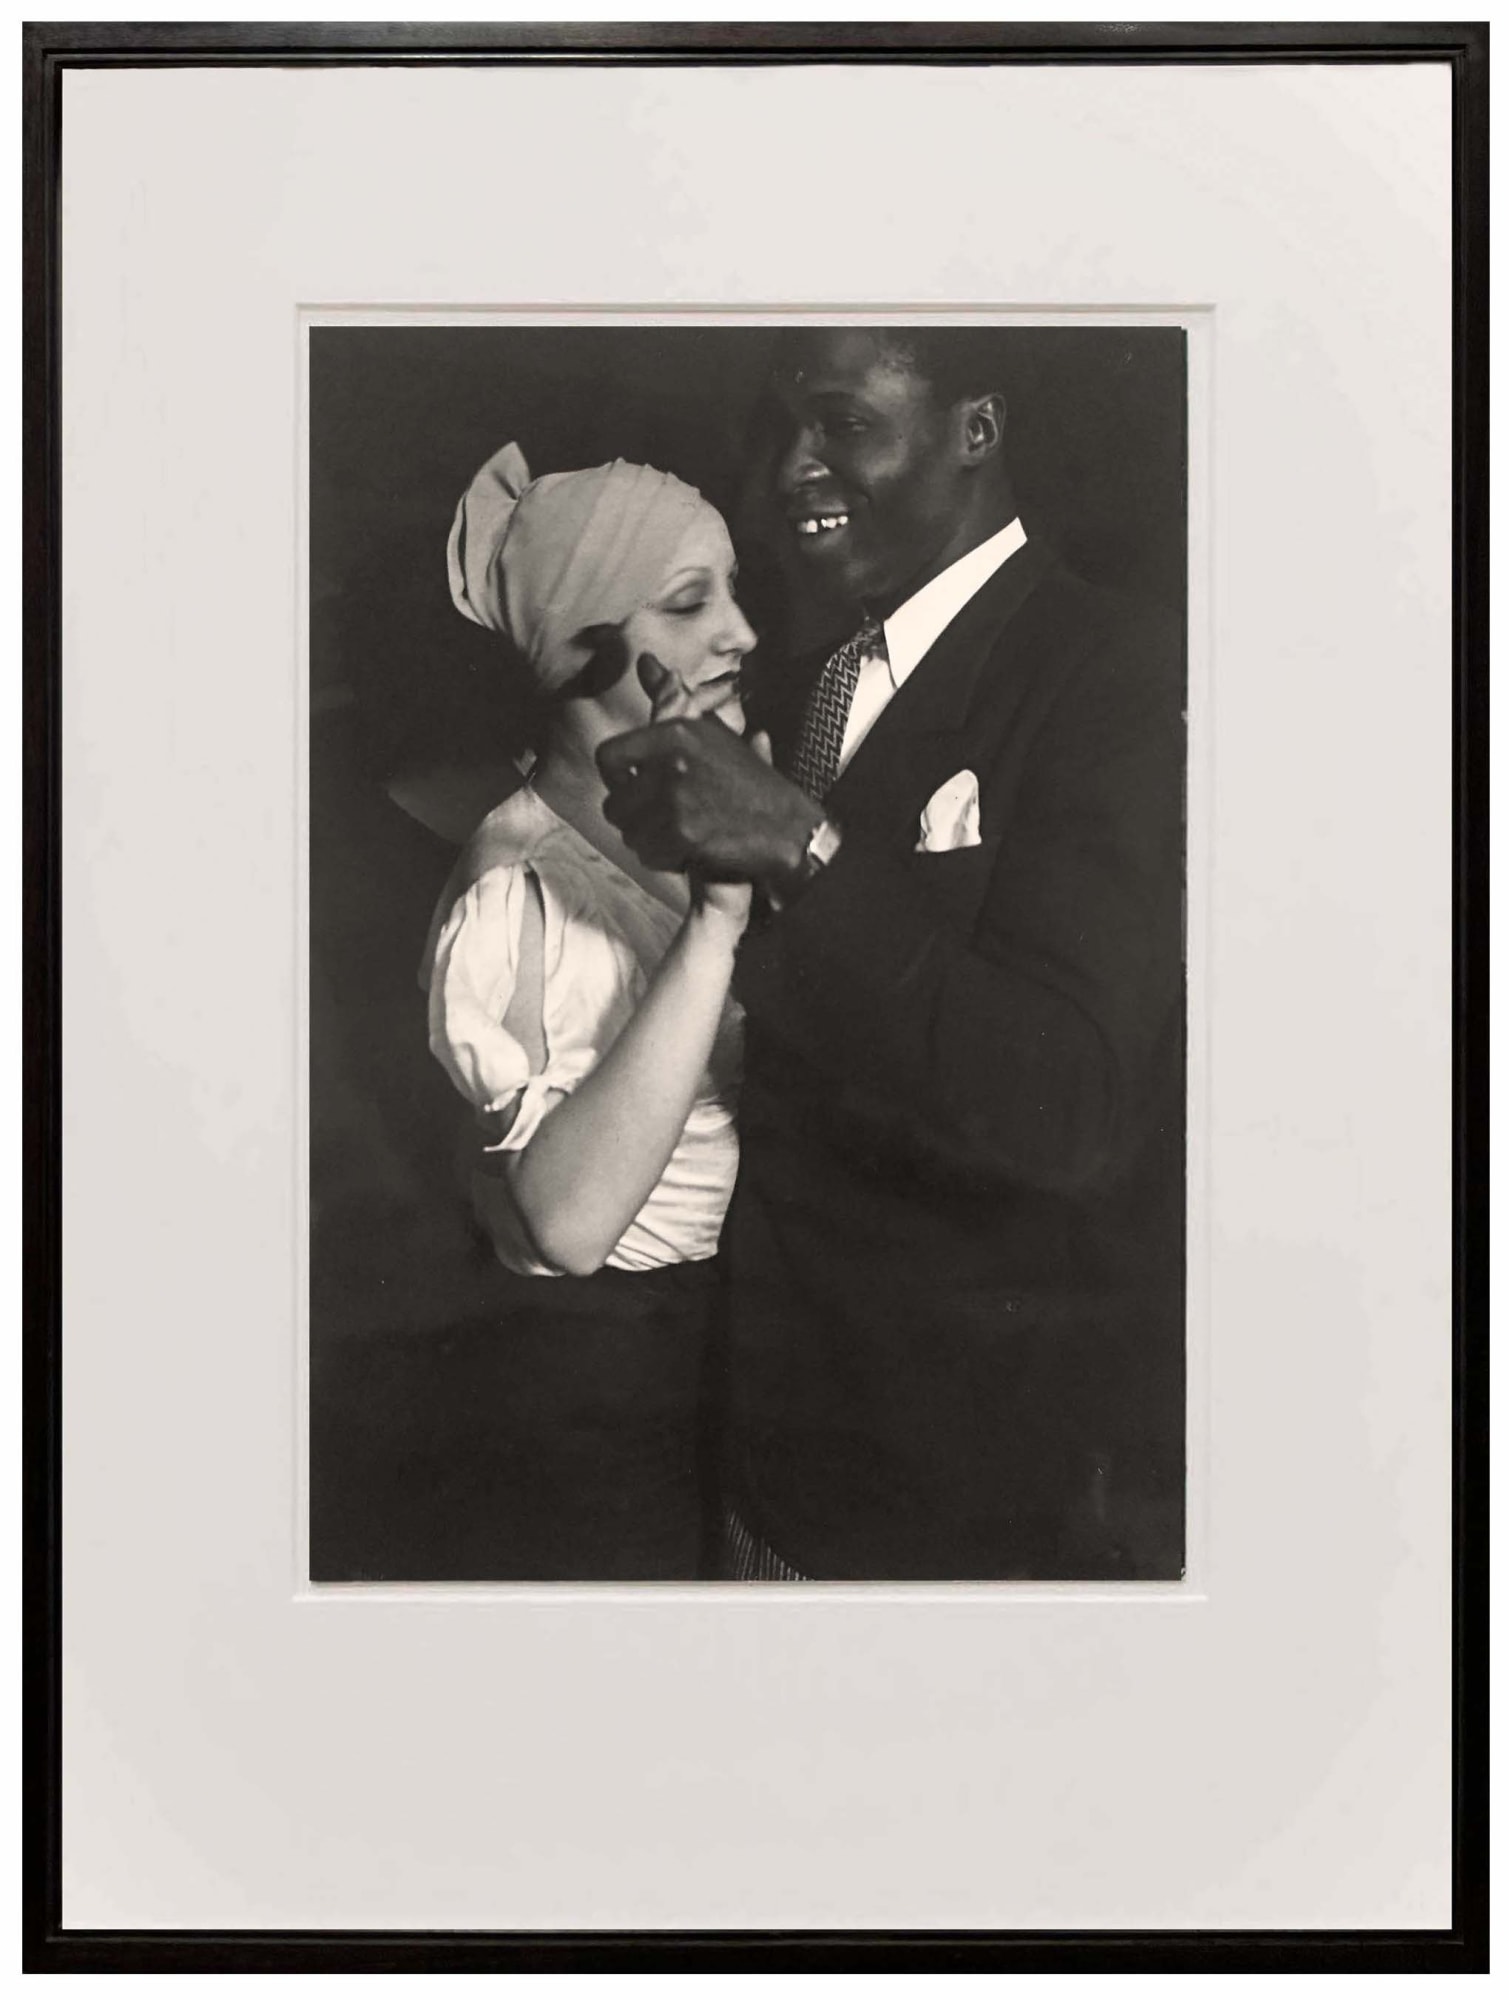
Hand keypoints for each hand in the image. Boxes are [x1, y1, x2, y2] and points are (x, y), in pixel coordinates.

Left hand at [634, 655, 763, 934]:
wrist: (789, 828)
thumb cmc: (750, 782)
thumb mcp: (712, 731)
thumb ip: (671, 699)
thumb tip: (643, 660)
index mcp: (675, 732)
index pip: (608, 757)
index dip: (616, 780)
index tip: (637, 790)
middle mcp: (672, 761)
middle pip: (615, 803)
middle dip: (636, 818)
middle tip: (668, 819)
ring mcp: (677, 799)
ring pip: (630, 832)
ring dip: (650, 841)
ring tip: (682, 834)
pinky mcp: (684, 834)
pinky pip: (648, 854)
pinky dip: (665, 860)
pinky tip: (690, 851)